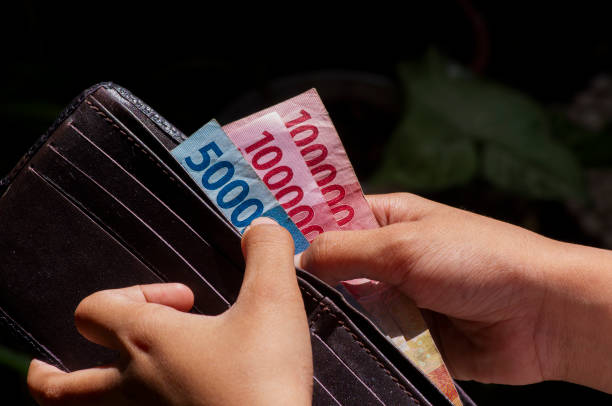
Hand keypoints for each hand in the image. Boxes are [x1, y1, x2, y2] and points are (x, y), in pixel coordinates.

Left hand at [28, 217, 312, 404]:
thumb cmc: (263, 379)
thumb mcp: (274, 301)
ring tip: (70, 393)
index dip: (134, 292)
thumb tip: (263, 227)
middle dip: (48, 372)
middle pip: (59, 385)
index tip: (184, 301)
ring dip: (67, 402)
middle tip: (46, 365)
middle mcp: (131, 387)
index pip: (96, 308)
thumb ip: (267, 253)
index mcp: (147, 341)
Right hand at [298, 193, 611, 392]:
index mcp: (388, 219)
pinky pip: (374, 340)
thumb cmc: (478, 259)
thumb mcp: (402, 245)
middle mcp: (390, 257)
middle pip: (335, 269)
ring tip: (304, 327)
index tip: (260, 247)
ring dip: (340, 318)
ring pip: (351, 309)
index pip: (330, 219)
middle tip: (276, 297)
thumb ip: (344, 250)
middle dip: (314, 284)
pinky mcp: (411, 335)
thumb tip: (295, 258)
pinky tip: (340, 352)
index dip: (299, 230)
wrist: (540, 313)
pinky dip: (363, 345)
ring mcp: (400, 297)